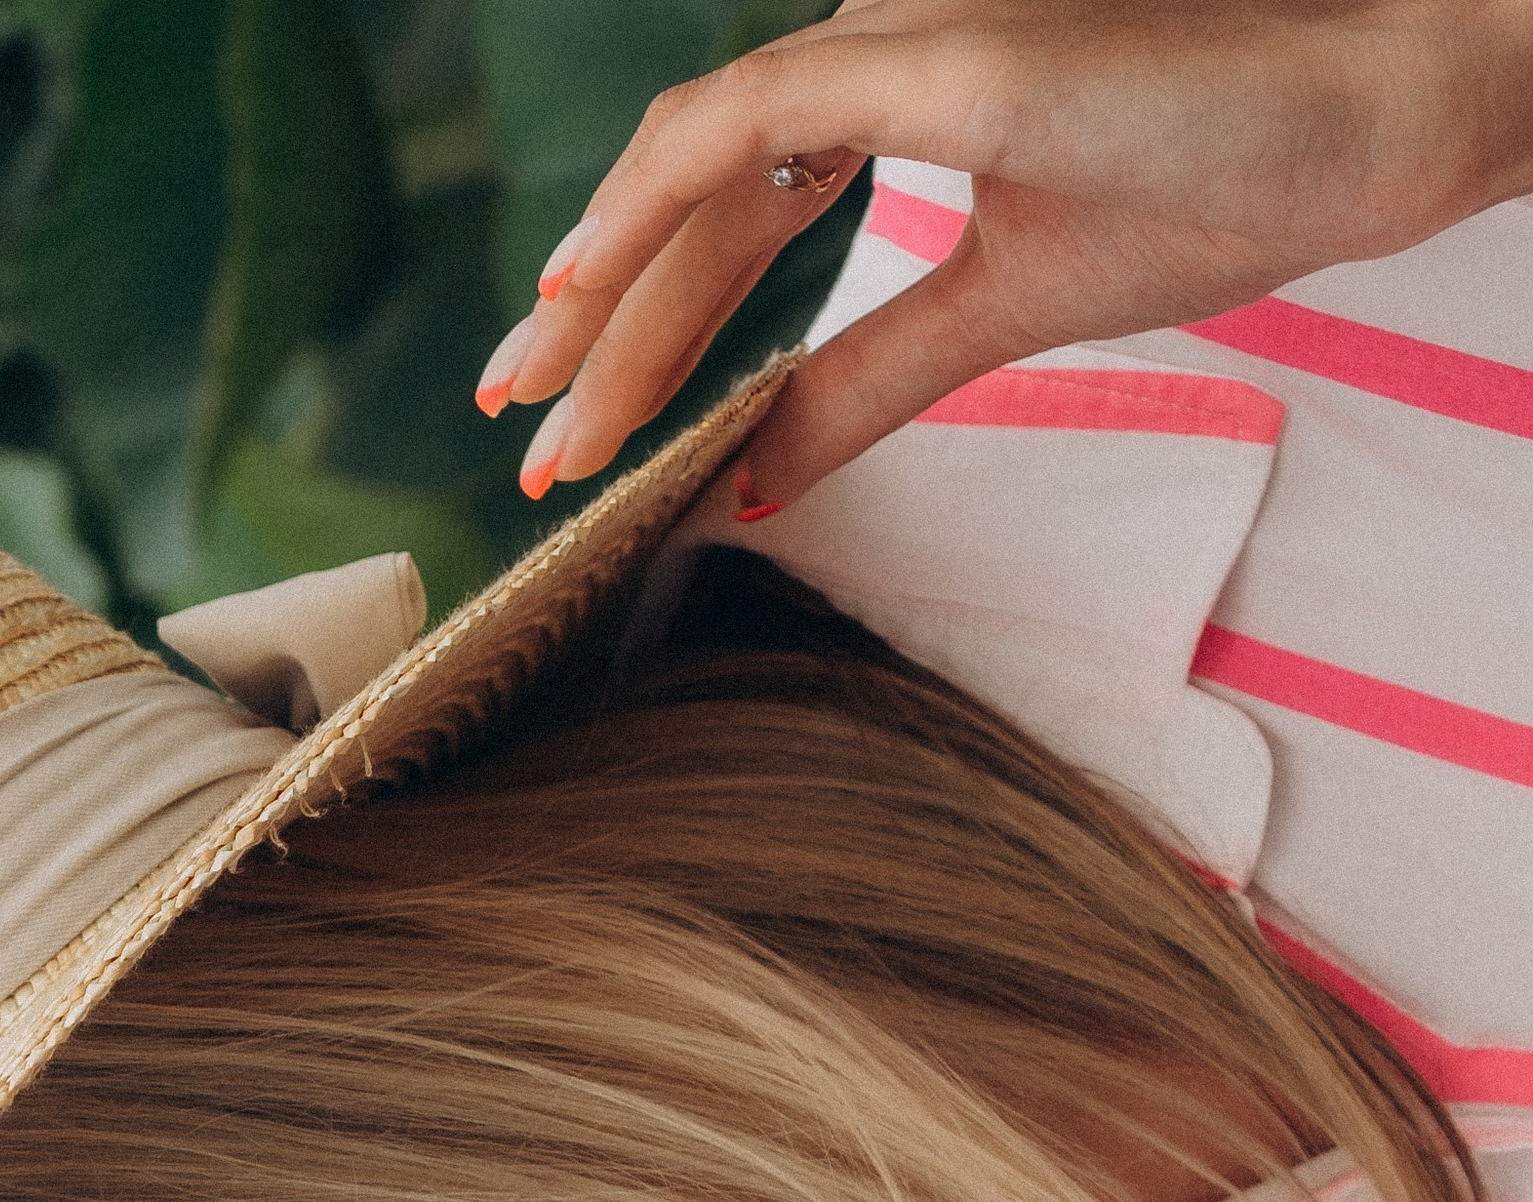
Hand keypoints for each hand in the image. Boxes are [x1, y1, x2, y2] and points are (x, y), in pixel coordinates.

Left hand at [477, 0, 1532, 511]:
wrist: (1364, 119)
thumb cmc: (1220, 185)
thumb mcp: (1007, 309)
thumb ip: (871, 382)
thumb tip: (761, 476)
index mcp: (905, 94)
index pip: (735, 212)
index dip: (644, 317)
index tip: (575, 419)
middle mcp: (886, 45)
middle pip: (696, 198)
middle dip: (596, 326)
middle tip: (518, 427)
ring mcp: (909, 36)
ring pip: (699, 162)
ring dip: (607, 290)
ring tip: (542, 403)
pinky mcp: (946, 58)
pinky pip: (750, 121)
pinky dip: (655, 201)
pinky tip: (590, 279)